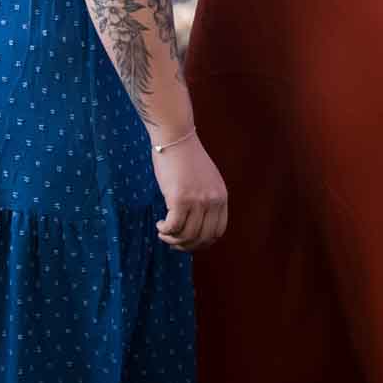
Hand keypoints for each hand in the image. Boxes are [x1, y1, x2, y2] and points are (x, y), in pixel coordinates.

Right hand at [153, 135, 227, 250]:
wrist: (175, 137)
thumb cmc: (185, 157)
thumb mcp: (206, 180)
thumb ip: (206, 200)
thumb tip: (196, 225)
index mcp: (222, 196)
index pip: (217, 232)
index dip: (202, 242)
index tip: (189, 241)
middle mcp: (213, 201)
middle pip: (202, 238)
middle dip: (186, 245)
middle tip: (173, 241)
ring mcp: (198, 201)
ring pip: (187, 235)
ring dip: (173, 239)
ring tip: (163, 232)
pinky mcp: (180, 199)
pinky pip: (173, 227)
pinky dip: (165, 230)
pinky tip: (160, 224)